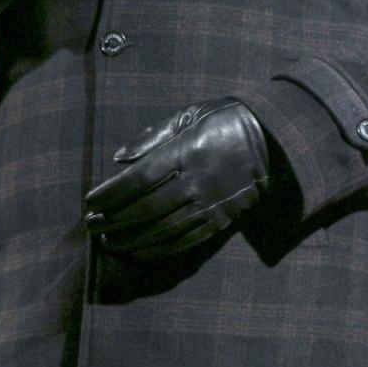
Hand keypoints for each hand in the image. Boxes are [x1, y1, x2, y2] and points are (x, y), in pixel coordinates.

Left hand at [84, 98, 269, 259]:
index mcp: (188, 150)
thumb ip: (154, 135)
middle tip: (91, 225)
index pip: (139, 178)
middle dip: (114, 220)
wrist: (276, 142)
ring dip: (132, 239)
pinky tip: (140, 252)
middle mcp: (198, 180)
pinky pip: (186, 240)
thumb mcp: (192, 114)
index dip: (111, 194)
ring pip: (163, 230)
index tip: (91, 201)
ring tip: (109, 242)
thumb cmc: (227, 121)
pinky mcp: (222, 220)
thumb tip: (119, 158)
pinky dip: (159, 249)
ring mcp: (211, 204)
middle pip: (146, 208)